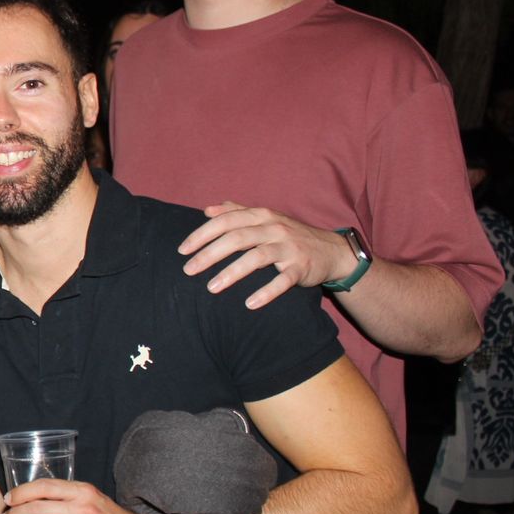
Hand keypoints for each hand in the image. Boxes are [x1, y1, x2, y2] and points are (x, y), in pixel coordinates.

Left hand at [178, 202, 358, 308]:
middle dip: (209, 254)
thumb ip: (237, 212)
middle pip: (237, 239)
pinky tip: (249, 304)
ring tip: (211, 288)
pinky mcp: (301, 267)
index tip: (182, 250)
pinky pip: (282, 280)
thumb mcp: (265, 219)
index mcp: (261, 216)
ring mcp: (289, 247)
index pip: (226, 221)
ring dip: (232, 273)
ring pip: (256, 258)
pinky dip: (267, 292)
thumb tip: (208, 210)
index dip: (202, 234)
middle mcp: (274, 228)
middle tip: (188, 270)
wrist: (331, 250)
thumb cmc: (289, 235)